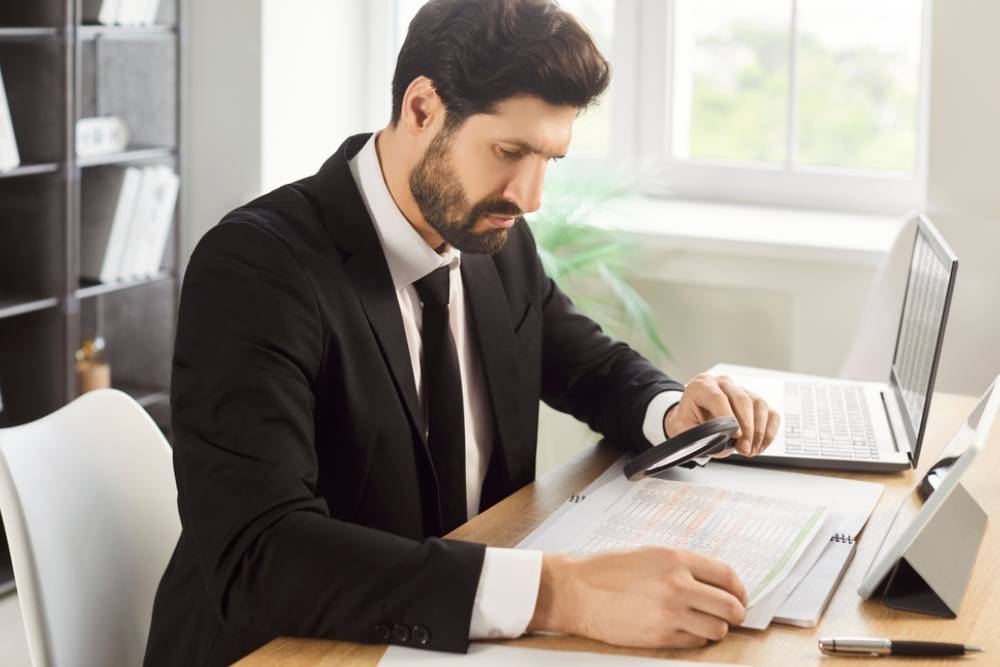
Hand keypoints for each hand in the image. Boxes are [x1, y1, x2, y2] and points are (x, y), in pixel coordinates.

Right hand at [528, 548, 747, 647]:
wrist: (575, 590)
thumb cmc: (607, 571)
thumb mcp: (649, 554)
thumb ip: (682, 566)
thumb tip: (713, 582)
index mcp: (675, 559)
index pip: (727, 576)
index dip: (739, 590)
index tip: (739, 597)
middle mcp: (677, 584)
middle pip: (731, 606)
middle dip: (735, 613)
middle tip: (731, 616)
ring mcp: (670, 613)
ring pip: (718, 629)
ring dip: (715, 628)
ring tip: (703, 624)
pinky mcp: (660, 637)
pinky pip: (695, 643)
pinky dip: (695, 639)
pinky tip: (683, 631)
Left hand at [665, 373, 779, 456]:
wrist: (691, 418)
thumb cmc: (688, 422)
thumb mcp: (683, 430)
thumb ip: (700, 436)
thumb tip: (725, 445)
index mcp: (701, 386)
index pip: (718, 398)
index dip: (728, 417)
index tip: (735, 435)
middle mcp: (723, 384)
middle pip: (742, 399)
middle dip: (747, 428)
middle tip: (745, 449)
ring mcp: (741, 390)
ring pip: (759, 404)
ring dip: (759, 431)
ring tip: (751, 450)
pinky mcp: (754, 401)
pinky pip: (770, 413)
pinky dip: (769, 432)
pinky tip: (759, 446)